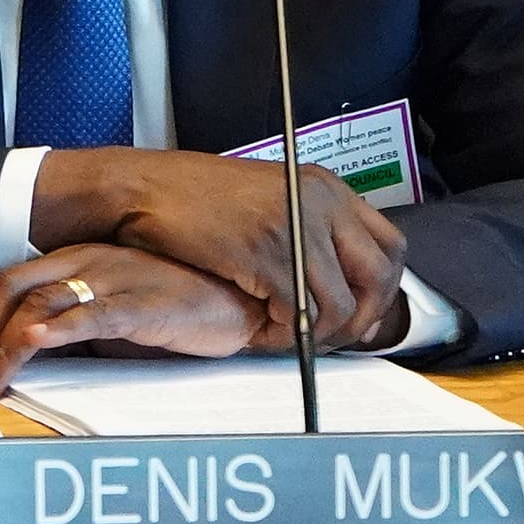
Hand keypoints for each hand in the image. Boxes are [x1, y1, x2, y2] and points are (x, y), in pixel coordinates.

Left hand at [0, 244, 261, 400]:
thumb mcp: (106, 314)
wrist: (236, 300)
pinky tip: (35, 342)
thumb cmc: (171, 305)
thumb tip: (17, 359)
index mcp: (72, 260)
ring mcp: (114, 279)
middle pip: (10, 291)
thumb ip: (66, 326)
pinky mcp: (144, 303)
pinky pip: (94, 312)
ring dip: (6, 347)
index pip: (3, 284)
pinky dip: (59, 328)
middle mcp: (86, 261)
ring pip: (41, 304)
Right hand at [32, 149, 406, 351]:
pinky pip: (298, 312)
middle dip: (362, 318)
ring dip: (316, 333)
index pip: (388, 245)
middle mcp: (319, 201)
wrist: (136, 189)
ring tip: (286, 337)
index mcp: (322, 186)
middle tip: (335, 338)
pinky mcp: (266, 255)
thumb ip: (302, 226)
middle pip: (378, 276)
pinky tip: (261, 334)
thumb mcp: (262, 198)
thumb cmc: (186, 197)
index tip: (361, 313)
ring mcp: (295, 227)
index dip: (381, 288)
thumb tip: (332, 274)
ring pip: (339, 303)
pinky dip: (284, 334)